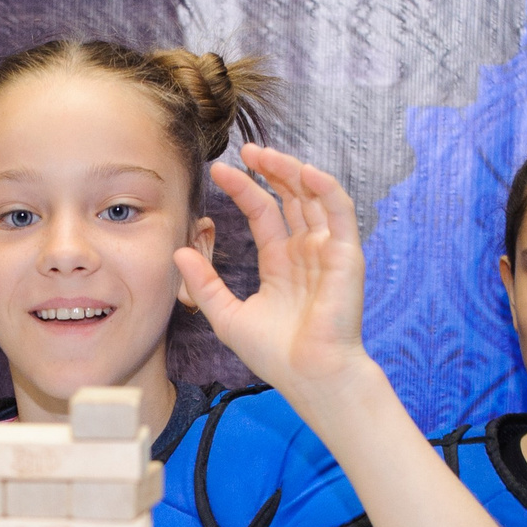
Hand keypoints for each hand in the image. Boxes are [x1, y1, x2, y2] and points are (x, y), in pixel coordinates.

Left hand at [181, 144, 372, 407]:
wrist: (310, 376)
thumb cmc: (276, 356)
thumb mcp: (228, 316)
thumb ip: (205, 285)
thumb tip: (179, 252)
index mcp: (282, 263)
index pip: (264, 212)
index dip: (244, 189)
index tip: (219, 172)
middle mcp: (306, 252)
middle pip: (290, 197)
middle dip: (270, 170)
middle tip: (245, 150)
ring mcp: (328, 250)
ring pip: (313, 196)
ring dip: (292, 171)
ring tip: (265, 154)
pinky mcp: (347, 254)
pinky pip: (340, 211)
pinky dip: (324, 187)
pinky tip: (302, 171)